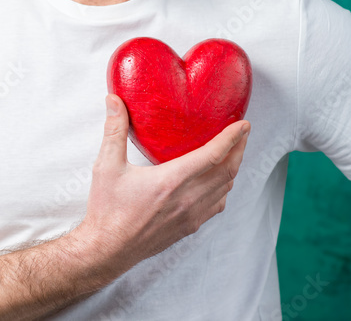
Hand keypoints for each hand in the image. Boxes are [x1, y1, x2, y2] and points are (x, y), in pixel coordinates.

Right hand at [72, 93, 250, 273]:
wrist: (107, 249)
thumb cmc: (107, 210)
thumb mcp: (107, 166)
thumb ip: (113, 130)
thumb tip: (114, 101)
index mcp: (171, 180)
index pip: (212, 155)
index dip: (232, 138)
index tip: (243, 125)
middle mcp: (187, 199)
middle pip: (227, 171)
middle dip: (239, 150)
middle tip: (243, 133)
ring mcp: (191, 216)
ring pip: (224, 189)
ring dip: (232, 169)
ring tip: (233, 154)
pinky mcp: (188, 227)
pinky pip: (216, 206)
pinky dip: (223, 190)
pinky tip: (217, 183)